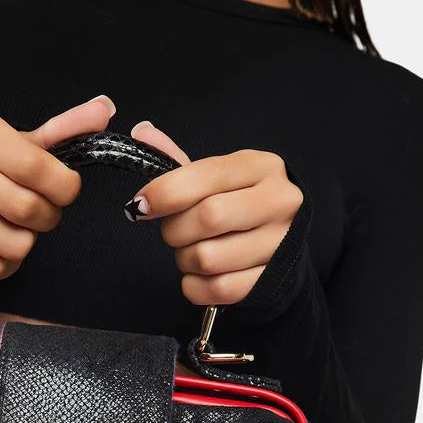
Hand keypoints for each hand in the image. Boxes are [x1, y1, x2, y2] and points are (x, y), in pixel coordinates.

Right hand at [0, 96, 115, 278]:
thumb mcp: (19, 140)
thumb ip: (63, 129)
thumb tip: (104, 109)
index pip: (33, 166)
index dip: (64, 186)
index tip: (67, 189)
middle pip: (25, 208)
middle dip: (48, 216)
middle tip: (44, 212)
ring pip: (12, 244)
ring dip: (27, 241)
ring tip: (16, 226)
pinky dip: (6, 262)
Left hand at [124, 121, 302, 306]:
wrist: (281, 239)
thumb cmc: (239, 202)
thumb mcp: (217, 175)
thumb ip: (178, 160)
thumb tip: (141, 133)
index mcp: (261, 167)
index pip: (204, 177)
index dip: (162, 193)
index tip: (141, 205)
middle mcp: (278, 202)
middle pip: (207, 218)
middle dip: (175, 229)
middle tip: (174, 230)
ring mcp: (279, 243)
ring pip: (207, 258)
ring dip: (185, 259)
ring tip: (192, 250)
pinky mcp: (271, 280)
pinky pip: (217, 289)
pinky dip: (195, 285)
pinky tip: (200, 274)